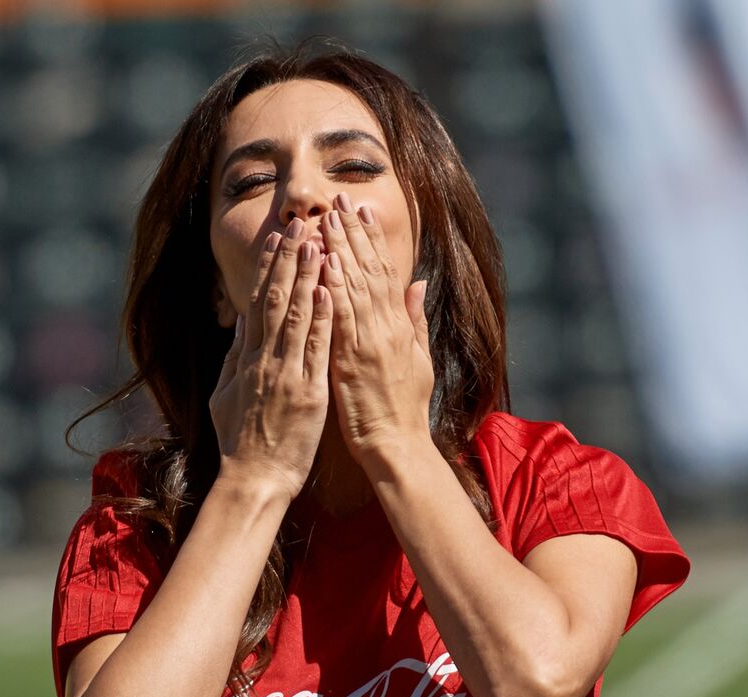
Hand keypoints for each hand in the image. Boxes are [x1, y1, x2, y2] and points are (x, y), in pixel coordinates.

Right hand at [208, 220, 332, 500]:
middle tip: (300, 226)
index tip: (279, 241)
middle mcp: (264, 362)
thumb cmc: (240, 442)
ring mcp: (285, 376)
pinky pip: (315, 351)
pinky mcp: (307, 394)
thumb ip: (233, 358)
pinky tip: (326, 292)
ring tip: (317, 244)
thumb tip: (240, 323)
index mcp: (246, 361)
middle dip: (289, 262)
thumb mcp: (225, 395)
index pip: (258, 304)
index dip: (270, 270)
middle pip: (275, 302)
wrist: (253, 479)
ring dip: (306, 279)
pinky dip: (320, 319)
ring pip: (295, 318)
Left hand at [319, 194, 434, 467]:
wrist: (396, 444)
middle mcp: (386, 329)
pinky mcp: (354, 361)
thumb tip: (419, 284)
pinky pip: (344, 319)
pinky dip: (337, 289)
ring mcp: (371, 343)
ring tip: (330, 218)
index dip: (372, 241)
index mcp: (398, 328)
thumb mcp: (418, 360)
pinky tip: (328, 263)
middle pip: (370, 272)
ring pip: (356, 287)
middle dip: (354, 234)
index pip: (385, 274)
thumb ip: (416, 320)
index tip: (361, 212)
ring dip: (343, 250)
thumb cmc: (404, 408)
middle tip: (341, 200)